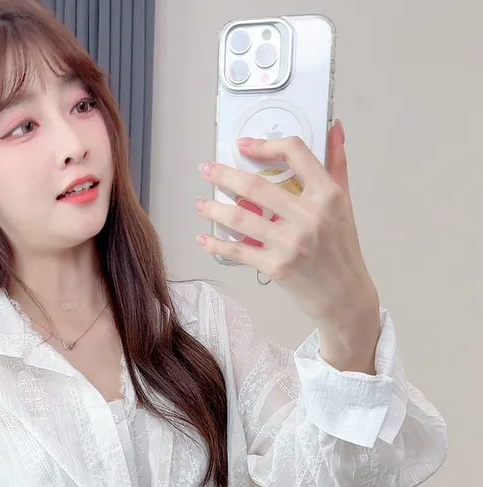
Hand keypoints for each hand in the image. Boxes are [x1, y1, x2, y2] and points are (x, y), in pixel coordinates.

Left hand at [196, 122, 380, 371]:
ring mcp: (290, 242)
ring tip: (200, 204)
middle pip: (255, 185)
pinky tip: (204, 239)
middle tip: (206, 169)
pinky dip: (217, 244)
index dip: (265, 145)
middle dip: (223, 175)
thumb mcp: (345, 205)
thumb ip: (337, 165)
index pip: (295, 153)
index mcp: (327, 195)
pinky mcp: (276, 267)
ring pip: (241, 217)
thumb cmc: (343, 251)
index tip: (244, 146)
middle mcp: (309, 216)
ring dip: (214, 209)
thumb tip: (334, 128)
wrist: (346, 297)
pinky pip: (238, 251)